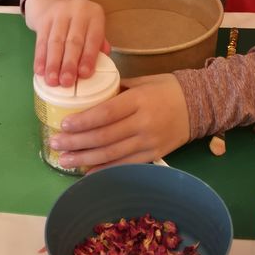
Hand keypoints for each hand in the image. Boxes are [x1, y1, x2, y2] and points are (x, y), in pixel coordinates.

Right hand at [25, 0, 109, 86]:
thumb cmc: (78, 21)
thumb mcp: (91, 26)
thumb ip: (97, 44)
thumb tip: (104, 61)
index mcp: (94, 14)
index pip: (93, 37)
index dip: (89, 56)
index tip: (84, 74)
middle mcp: (77, 10)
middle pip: (73, 40)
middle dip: (69, 63)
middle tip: (66, 82)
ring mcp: (58, 13)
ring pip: (55, 42)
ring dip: (53, 64)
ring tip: (52, 81)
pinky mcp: (43, 18)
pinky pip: (41, 41)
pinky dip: (40, 58)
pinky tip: (40, 71)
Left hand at [49, 74, 189, 169]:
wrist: (199, 105)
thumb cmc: (166, 88)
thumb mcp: (141, 81)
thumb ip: (117, 89)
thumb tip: (90, 95)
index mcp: (138, 100)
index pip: (106, 113)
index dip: (83, 121)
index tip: (63, 125)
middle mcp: (143, 123)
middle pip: (104, 136)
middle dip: (76, 142)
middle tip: (55, 145)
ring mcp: (149, 142)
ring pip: (112, 154)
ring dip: (85, 159)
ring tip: (64, 161)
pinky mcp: (154, 156)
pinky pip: (125, 165)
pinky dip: (104, 170)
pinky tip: (87, 172)